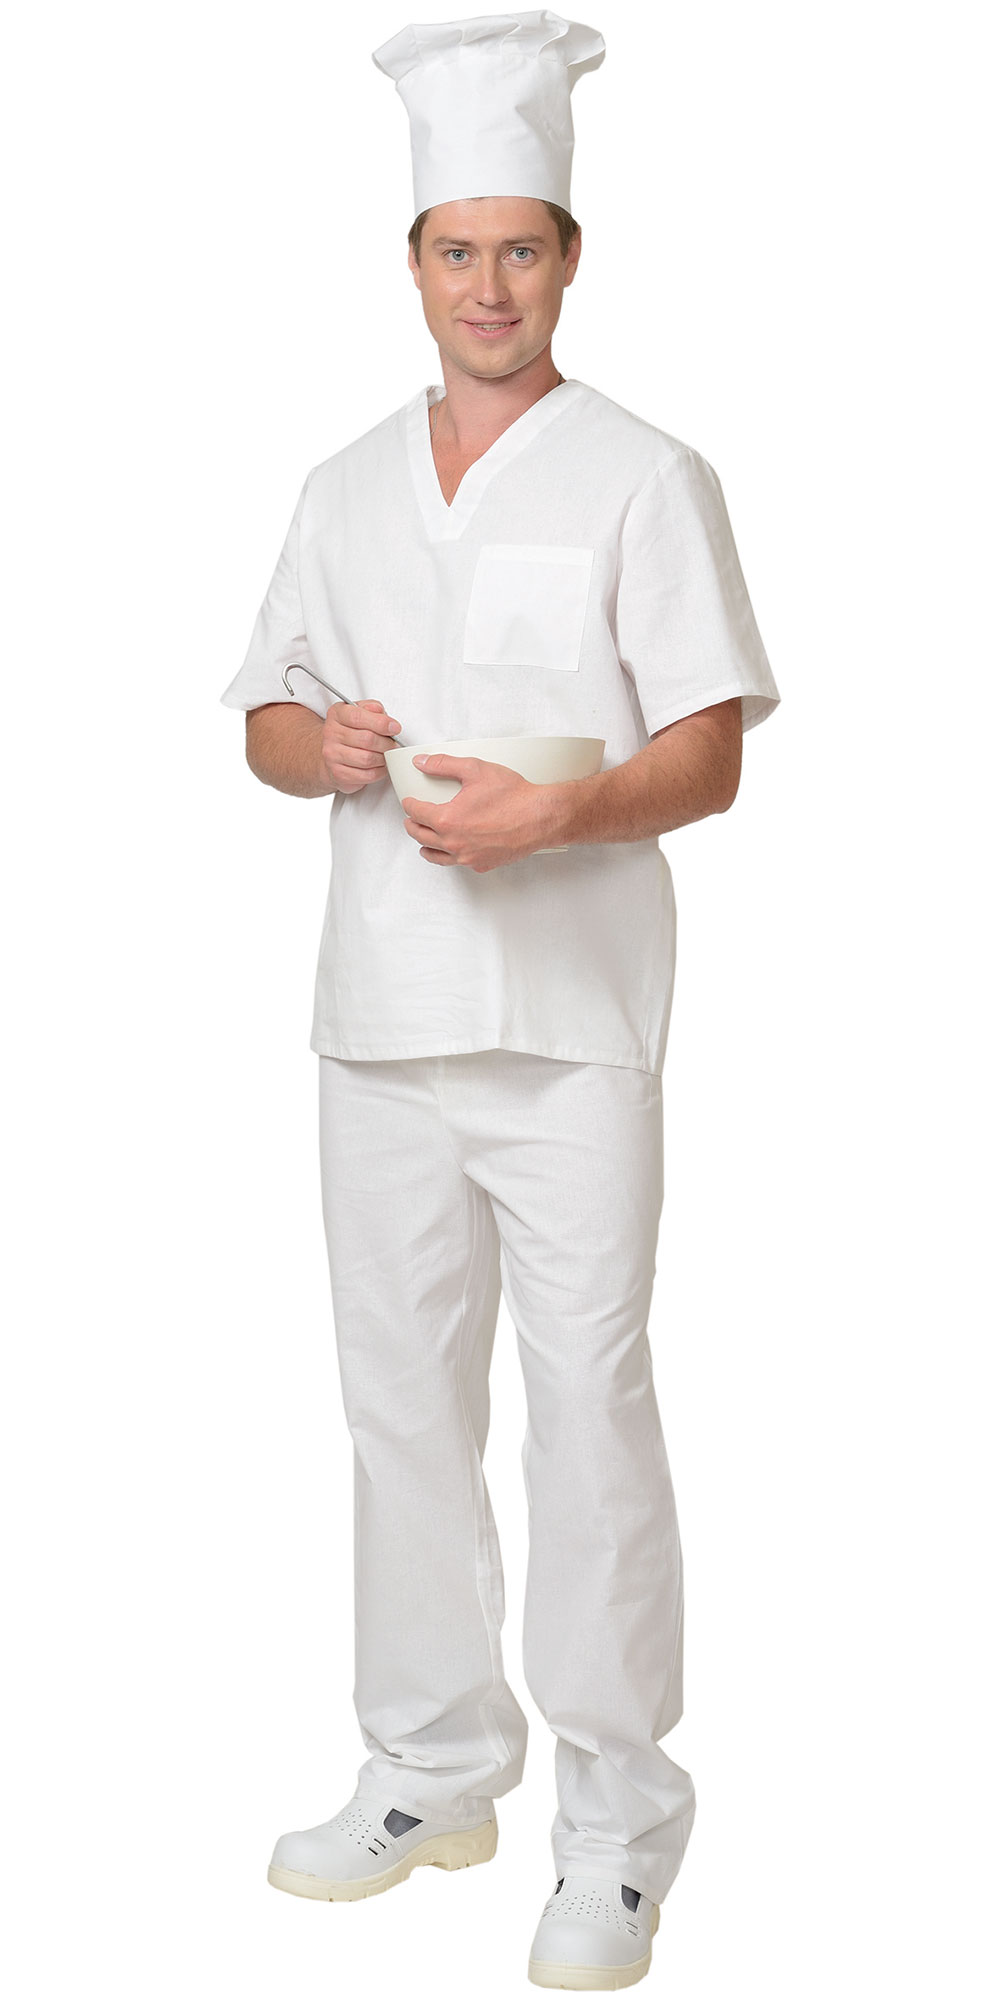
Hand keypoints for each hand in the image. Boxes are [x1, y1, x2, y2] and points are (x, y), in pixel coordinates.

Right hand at [320, 700, 400, 793]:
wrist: (331, 753)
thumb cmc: (349, 732)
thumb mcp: (359, 712)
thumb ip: (371, 708)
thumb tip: (382, 713)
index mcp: (337, 714)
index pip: (358, 717)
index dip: (381, 723)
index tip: (395, 727)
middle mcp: (331, 734)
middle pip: (366, 739)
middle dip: (386, 743)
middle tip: (393, 744)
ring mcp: (332, 755)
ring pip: (367, 759)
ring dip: (383, 757)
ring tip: (386, 754)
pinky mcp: (339, 774)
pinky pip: (367, 775)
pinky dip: (379, 771)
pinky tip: (380, 765)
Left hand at [400, 755, 559, 869]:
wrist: (540, 817)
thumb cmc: (514, 796)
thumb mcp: (475, 770)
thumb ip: (444, 765)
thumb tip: (423, 763)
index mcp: (447, 820)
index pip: (416, 813)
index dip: (409, 805)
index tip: (409, 801)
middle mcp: (454, 842)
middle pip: (421, 836)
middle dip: (412, 825)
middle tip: (412, 819)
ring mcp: (467, 857)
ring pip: (436, 855)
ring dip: (426, 845)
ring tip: (424, 840)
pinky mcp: (481, 864)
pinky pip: (458, 863)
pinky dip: (450, 855)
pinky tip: (452, 849)